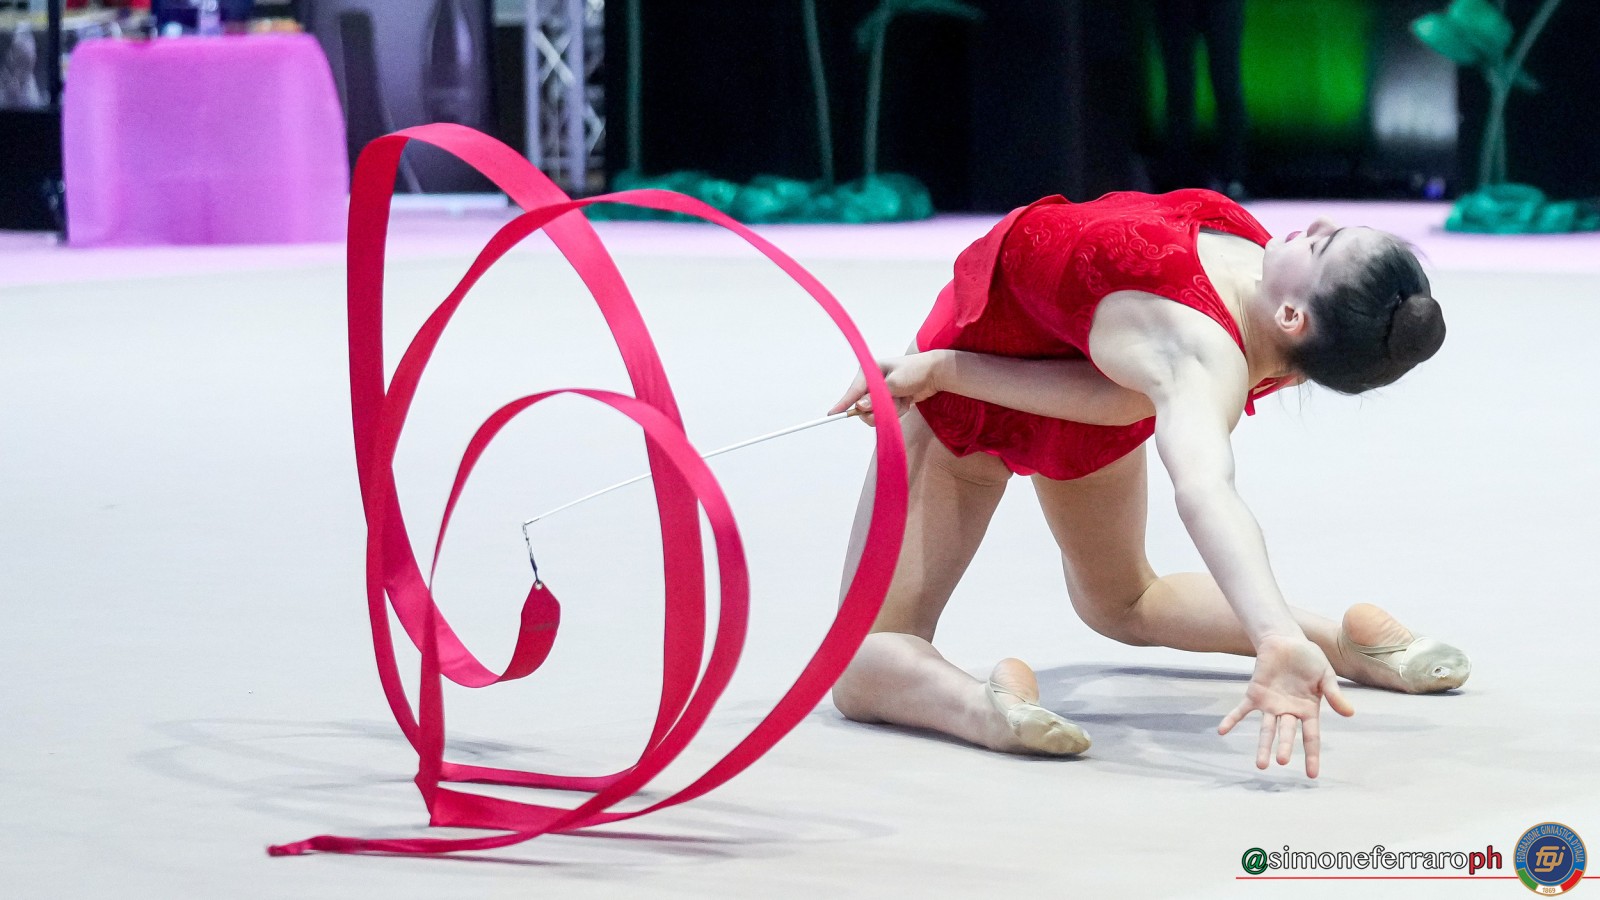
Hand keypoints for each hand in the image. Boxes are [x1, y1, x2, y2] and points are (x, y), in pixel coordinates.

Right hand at [828, 351, 948, 425]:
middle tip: (894, 401)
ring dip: (892, 410)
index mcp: (869, 371)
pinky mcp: (888, 401)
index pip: (854, 391)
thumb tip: (860, 407)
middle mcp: (871, 382)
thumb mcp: (896, 383)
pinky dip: (898, 411)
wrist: (935, 374)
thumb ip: (877, 397)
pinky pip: (886, 414)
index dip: (844, 403)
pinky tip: (907, 400)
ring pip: (876, 413)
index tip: (832, 414)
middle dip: (879, 409)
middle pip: (863, 407)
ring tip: (904, 398)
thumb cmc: (915, 371)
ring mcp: (880, 393)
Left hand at [1218, 635, 1354, 777]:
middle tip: (1281, 761)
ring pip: (1266, 729)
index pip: (1311, 737)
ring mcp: (1271, 704)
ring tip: (1261, 764)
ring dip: (1263, 745)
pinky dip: (1232, 719)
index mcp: (1308, 710)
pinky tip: (1222, 731)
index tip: (1312, 775)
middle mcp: (1289, 711)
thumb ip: (1334, 695)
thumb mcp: (1326, 676)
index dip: (1312, 756)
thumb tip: (1349, 714)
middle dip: (1284, 747)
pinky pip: (1242, 709)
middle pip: (1287, 734)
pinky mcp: (1255, 694)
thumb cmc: (1309, 659)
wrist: (1287, 640)